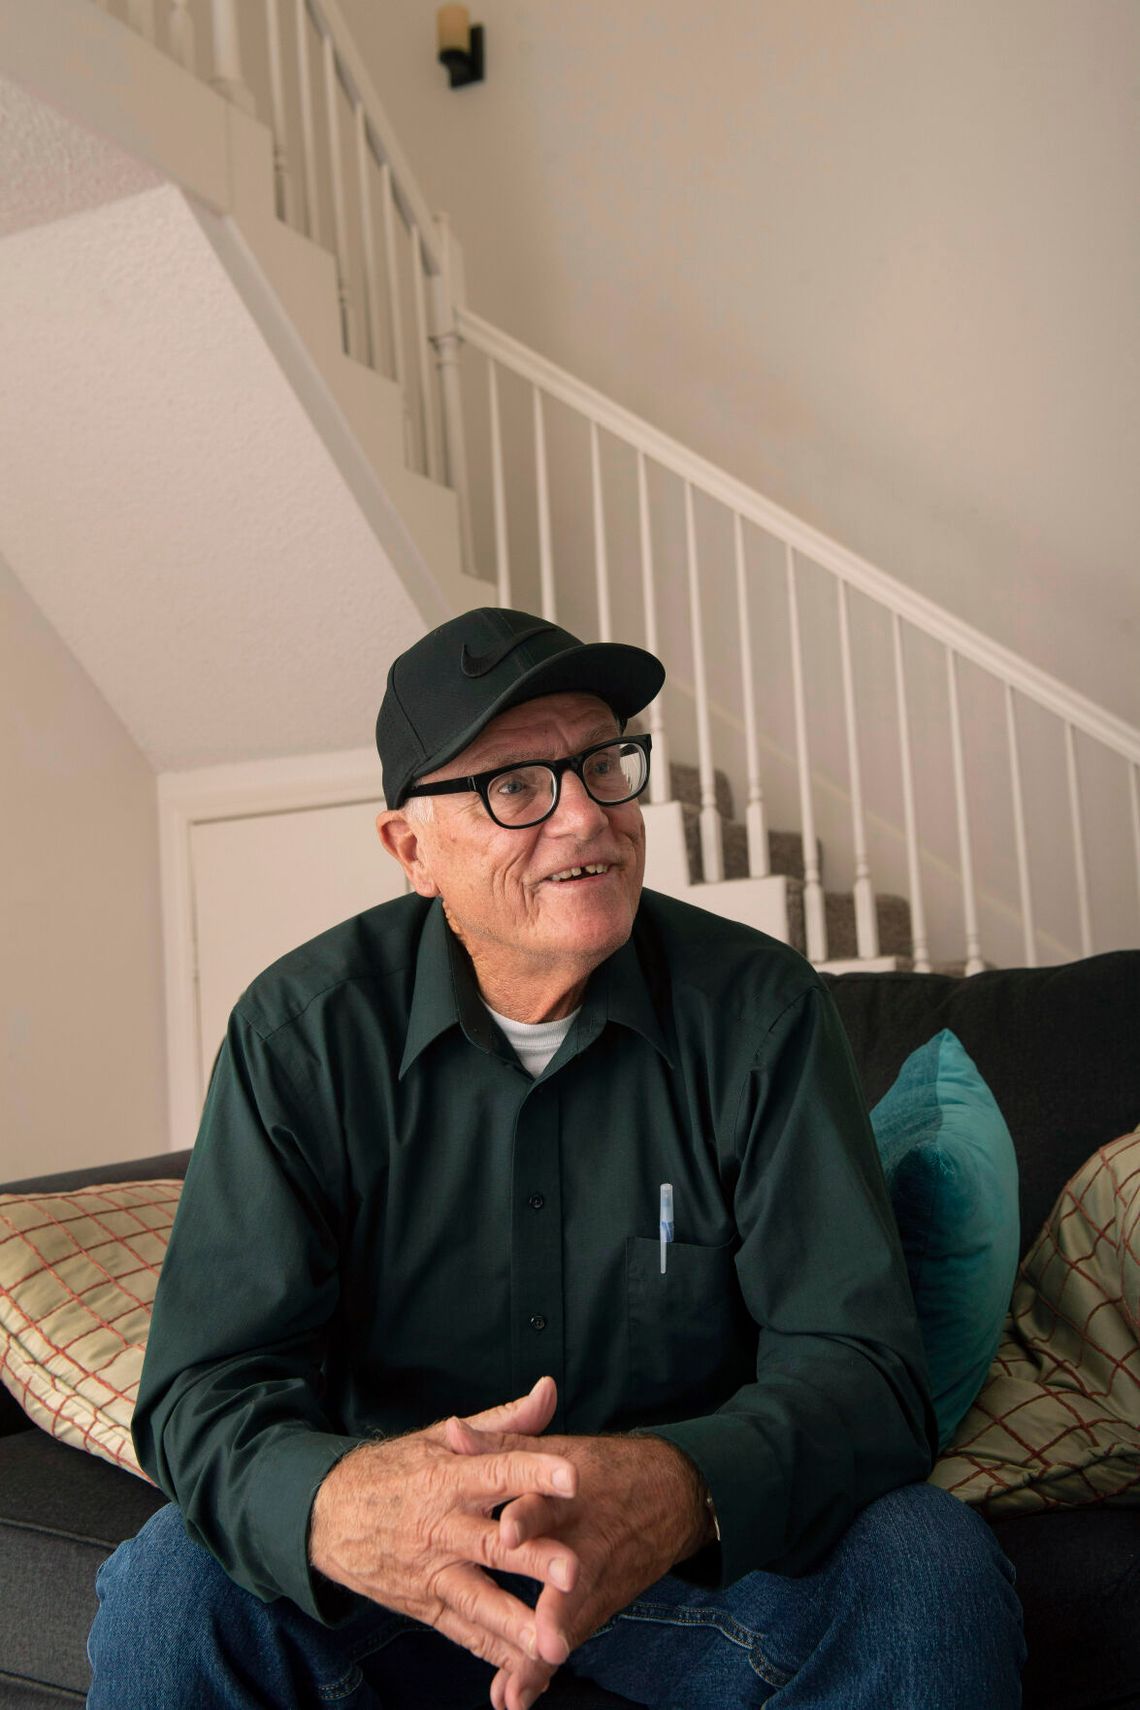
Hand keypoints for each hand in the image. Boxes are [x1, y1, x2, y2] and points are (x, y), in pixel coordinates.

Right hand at [308, 1377, 579, 1678]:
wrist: (325, 1515)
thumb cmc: (395, 1470)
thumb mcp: (440, 1437)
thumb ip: (504, 1422)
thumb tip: (550, 1390)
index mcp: (448, 1477)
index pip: (496, 1471)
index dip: (534, 1472)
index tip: (573, 1477)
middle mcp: (440, 1527)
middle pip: (491, 1544)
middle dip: (533, 1560)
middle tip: (575, 1572)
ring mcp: (430, 1571)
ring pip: (477, 1600)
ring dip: (515, 1625)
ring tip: (555, 1646)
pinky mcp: (423, 1605)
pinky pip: (461, 1632)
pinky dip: (492, 1652)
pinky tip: (526, 1672)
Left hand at [444, 1397, 712, 1709]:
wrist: (673, 1495)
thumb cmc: (603, 1469)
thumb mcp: (555, 1451)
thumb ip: (499, 1446)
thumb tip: (449, 1430)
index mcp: (569, 1496)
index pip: (547, 1504)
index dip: (528, 1518)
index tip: (507, 1533)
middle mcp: (587, 1542)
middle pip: (570, 1580)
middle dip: (555, 1612)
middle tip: (543, 1644)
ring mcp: (597, 1579)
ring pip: (569, 1622)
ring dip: (542, 1656)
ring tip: (516, 1688)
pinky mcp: (600, 1605)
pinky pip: (568, 1638)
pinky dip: (540, 1670)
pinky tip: (515, 1696)